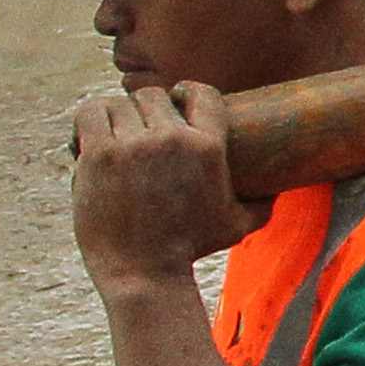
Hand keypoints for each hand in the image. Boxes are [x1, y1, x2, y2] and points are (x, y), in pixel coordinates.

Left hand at [72, 83, 256, 294]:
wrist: (146, 273)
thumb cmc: (192, 249)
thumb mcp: (239, 224)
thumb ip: (263, 203)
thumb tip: (279, 191)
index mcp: (208, 147)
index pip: (200, 93)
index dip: (185, 92)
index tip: (175, 101)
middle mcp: (172, 139)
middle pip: (153, 96)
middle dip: (144, 111)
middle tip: (136, 132)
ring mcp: (133, 146)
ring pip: (119, 103)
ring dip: (114, 118)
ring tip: (110, 136)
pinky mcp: (100, 156)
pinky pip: (89, 114)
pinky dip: (87, 121)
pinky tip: (85, 138)